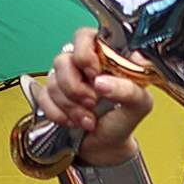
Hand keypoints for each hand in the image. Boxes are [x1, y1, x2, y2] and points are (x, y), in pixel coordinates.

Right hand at [39, 29, 154, 166]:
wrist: (106, 147)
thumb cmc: (124, 120)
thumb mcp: (139, 105)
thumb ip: (129, 90)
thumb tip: (102, 82)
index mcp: (105, 56)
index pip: (85, 36)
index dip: (84, 53)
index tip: (94, 73)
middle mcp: (82, 64)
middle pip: (63, 59)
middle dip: (75, 86)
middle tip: (93, 101)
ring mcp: (65, 79)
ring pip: (52, 80)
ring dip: (71, 105)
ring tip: (89, 119)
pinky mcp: (51, 96)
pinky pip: (43, 98)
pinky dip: (59, 114)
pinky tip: (74, 121)